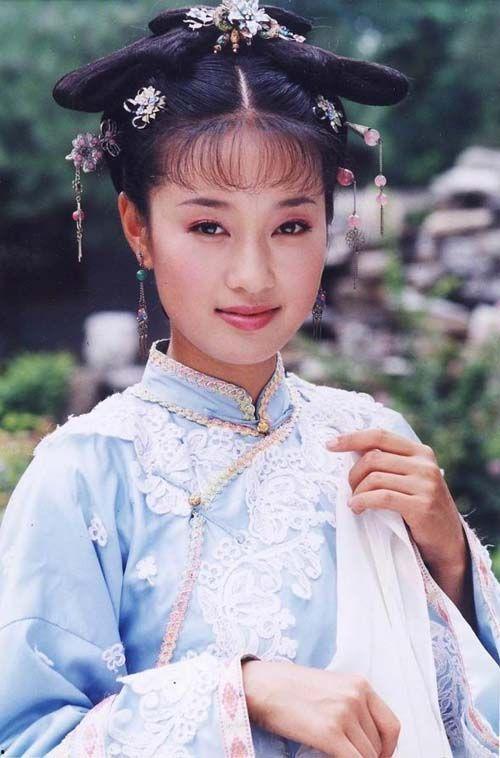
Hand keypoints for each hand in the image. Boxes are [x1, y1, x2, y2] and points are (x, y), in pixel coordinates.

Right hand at [242, 659, 399, 757]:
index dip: (388, 749)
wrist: (263, 685)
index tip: (378, 757)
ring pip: (367, 756)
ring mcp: (344, 713)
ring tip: (336, 755)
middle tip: (351, 757)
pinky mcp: (329, 732)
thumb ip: (354, 707)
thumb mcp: (332, 688)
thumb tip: (370, 741)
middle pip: (378, 745)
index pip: (391, 725)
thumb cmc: (292, 689)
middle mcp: (356, 696)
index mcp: (360, 684)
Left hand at [325, 428, 465, 571]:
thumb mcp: (409, 478)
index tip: (329, 444)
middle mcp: (425, 464)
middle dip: (353, 474)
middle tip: (349, 490)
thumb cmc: (419, 507)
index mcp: (420, 452)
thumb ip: (388, 463)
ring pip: (374, 478)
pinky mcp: (422, 505)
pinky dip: (363, 502)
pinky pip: (381, 497)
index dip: (352, 438)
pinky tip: (356, 508)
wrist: (447, 541)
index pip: (380, 436)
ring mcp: (425, 484)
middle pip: (373, 457)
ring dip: (357, 492)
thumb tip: (350, 450)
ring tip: (354, 503)